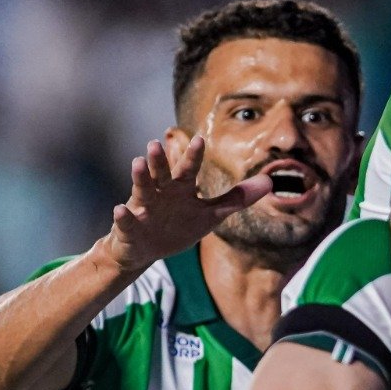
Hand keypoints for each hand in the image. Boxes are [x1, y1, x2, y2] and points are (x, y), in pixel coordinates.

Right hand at [104, 137, 272, 272]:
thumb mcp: (210, 214)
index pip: (188, 170)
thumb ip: (236, 198)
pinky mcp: (129, 228)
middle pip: (162, 174)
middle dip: (160, 160)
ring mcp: (143, 209)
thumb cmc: (179, 225)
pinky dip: (123, 216)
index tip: (200, 139)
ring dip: (140, 178)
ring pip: (142, 190)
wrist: (146, 250)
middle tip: (156, 143)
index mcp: (181, 189)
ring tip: (137, 163)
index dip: (193, 156)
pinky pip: (125, 221)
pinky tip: (120, 209)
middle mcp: (161, 193)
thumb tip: (270, 183)